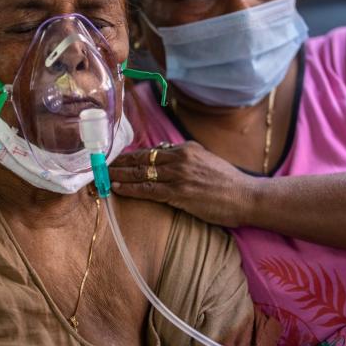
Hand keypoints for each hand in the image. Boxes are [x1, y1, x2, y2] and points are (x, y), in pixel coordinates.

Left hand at [109, 141, 254, 226]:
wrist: (246, 197)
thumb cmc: (228, 183)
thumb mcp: (206, 161)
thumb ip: (185, 158)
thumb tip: (163, 155)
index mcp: (186, 149)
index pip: (150, 151)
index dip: (129, 157)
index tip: (114, 160)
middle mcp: (180, 158)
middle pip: (140, 159)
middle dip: (118, 164)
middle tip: (99, 167)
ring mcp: (179, 175)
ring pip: (141, 173)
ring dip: (119, 176)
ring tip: (102, 178)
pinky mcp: (180, 193)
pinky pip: (148, 190)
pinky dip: (130, 189)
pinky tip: (118, 189)